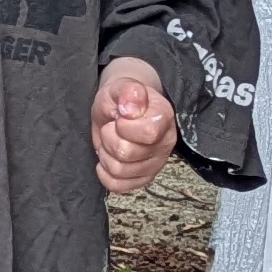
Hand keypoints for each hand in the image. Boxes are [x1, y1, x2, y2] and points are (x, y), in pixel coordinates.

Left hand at [93, 58, 175, 196]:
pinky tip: (107, 158)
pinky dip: (106, 174)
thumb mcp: (120, 86)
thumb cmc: (121, 99)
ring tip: (111, 141)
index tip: (120, 117)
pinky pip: (119, 186)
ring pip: (120, 171)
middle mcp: (165, 143)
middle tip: (111, 128)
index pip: (146, 133)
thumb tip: (130, 109)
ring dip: (106, 155)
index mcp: (164, 118)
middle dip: (109, 138)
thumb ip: (128, 91)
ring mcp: (156, 163)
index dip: (123, 126)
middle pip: (127, 153)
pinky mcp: (143, 177)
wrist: (119, 108)